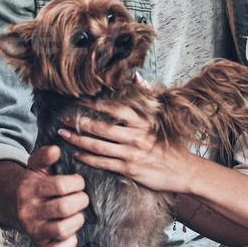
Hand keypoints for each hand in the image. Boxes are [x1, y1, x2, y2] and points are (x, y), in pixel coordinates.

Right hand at [16, 145, 87, 246]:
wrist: (11, 204)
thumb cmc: (31, 183)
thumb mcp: (34, 165)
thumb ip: (45, 155)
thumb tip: (56, 150)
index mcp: (30, 189)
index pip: (61, 186)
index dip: (77, 183)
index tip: (78, 182)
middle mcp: (29, 212)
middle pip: (64, 208)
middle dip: (80, 200)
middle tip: (81, 197)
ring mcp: (34, 231)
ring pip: (63, 229)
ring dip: (77, 220)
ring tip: (77, 212)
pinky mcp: (40, 245)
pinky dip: (69, 242)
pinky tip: (71, 231)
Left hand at [57, 103, 194, 193]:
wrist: (185, 170)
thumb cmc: (172, 142)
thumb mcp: (162, 117)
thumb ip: (148, 95)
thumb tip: (137, 76)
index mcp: (143, 121)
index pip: (114, 109)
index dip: (94, 104)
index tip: (78, 100)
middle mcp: (136, 136)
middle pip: (101, 128)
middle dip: (79, 122)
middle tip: (62, 118)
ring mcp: (132, 153)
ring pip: (98, 146)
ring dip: (78, 140)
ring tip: (63, 134)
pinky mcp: (130, 169)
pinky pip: (103, 162)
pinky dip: (88, 158)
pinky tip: (77, 153)